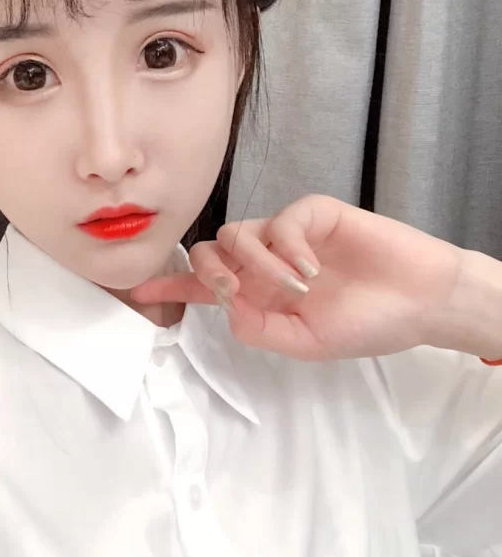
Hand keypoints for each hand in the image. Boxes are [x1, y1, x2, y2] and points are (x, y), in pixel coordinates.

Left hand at [131, 194, 465, 360]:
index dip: (171, 284)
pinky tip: (312, 269)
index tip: (137, 288)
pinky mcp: (313, 213)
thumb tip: (224, 305)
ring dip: (258, 264)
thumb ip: (258, 327)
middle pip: (210, 251)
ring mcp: (287, 235)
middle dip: (207, 270)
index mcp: (260, 293)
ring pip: (238, 234)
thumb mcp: (304, 342)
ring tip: (297, 288)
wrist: (419, 302)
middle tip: (232, 291)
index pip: (205, 285)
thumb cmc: (367, 323)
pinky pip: (280, 220)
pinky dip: (289, 246)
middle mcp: (265, 260)